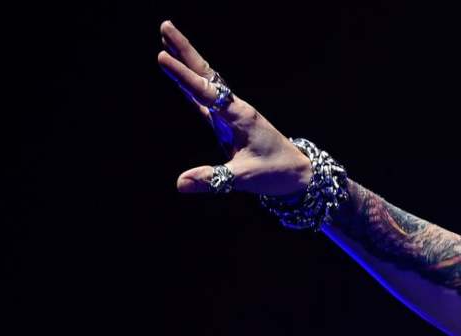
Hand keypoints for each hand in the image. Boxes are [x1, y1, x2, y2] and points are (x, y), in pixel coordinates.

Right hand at [157, 20, 312, 195]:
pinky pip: (204, 96)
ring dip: (187, 60)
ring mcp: (230, 112)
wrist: (297, 172)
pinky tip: (178, 71)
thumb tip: (182, 183)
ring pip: (204, 81)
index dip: (183, 76)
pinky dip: (190, 82)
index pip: (206, 93)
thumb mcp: (245, 178)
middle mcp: (234, 108)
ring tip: (166, 38)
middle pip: (205, 74)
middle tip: (165, 26)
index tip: (163, 57)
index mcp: (239, 117)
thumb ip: (215, 179)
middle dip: (185, 51)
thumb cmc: (276, 173)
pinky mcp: (227, 120)